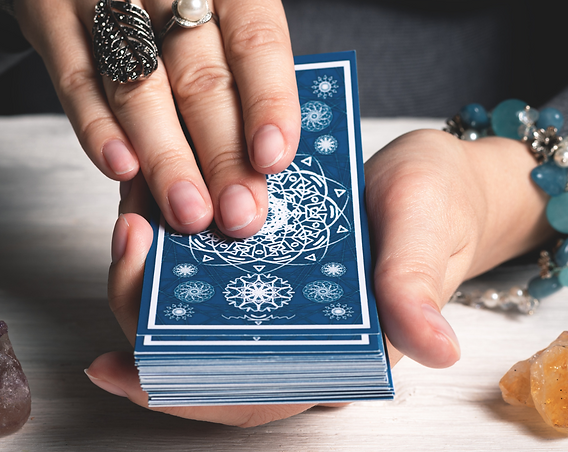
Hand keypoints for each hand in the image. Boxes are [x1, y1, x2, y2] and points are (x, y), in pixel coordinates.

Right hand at [14, 0, 299, 238]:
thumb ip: (239, 66)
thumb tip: (253, 170)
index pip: (256, 38)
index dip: (269, 103)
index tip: (274, 161)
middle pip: (199, 76)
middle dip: (222, 156)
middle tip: (238, 214)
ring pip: (139, 89)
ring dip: (166, 160)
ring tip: (188, 212)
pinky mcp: (50, 9)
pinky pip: (78, 85)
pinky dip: (101, 134)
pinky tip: (123, 172)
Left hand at [86, 130, 553, 425]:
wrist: (434, 172)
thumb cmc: (439, 210)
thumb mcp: (428, 236)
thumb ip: (416, 287)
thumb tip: (434, 348)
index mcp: (332, 352)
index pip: (251, 393)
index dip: (187, 392)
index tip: (128, 372)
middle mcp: (290, 331)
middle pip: (199, 352)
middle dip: (145, 312)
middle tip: (129, 248)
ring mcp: (268, 291)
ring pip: (187, 304)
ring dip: (147, 271)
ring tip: (130, 218)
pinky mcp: (256, 249)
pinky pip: (200, 254)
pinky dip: (168, 233)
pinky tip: (144, 201)